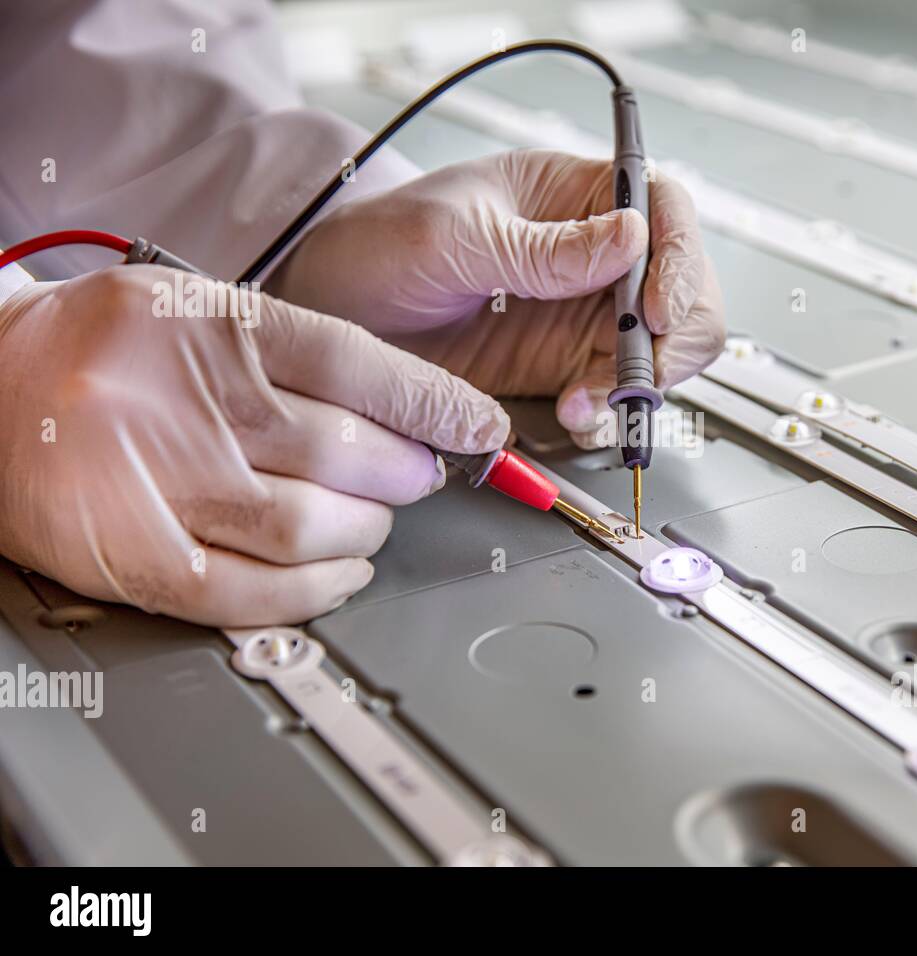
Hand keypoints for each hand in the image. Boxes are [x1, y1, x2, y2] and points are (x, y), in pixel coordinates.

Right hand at [0, 266, 508, 625]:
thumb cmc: (105, 350)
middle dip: (406, 473)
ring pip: (308, 523)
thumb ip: (296, 354)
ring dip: (366, 531)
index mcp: (208, 325)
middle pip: (343, 450)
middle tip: (420, 476)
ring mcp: (160, 482)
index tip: (479, 426)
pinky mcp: (136, 555)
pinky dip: (314, 590)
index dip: (433, 403)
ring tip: (374, 522)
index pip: (354, 363)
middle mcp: (187, 401)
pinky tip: (340, 573)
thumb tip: (408, 409)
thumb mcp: (198, 312)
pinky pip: (250, 590)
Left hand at [266, 149, 725, 447]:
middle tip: (635, 369)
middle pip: (680, 285)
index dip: (679, 257)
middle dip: (673, 334)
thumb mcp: (455, 235)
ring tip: (586, 400)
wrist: (331, 311)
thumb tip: (632, 237)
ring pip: (658, 346)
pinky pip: (613, 391)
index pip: (663, 208)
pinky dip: (604, 410)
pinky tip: (572, 412)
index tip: (657, 306)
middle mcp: (591, 253)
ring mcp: (581, 312)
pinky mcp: (562, 364)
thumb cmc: (378, 242)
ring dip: (640, 381)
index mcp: (574, 194)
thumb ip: (544, 247)